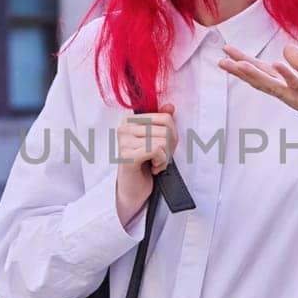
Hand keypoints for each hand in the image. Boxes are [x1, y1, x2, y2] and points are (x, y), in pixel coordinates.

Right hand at [114, 104, 175, 223]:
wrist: (133, 191)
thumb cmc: (144, 166)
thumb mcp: (155, 141)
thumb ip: (161, 123)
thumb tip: (170, 106)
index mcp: (130, 120)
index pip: (166, 117)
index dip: (173, 135)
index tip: (165, 148)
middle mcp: (124, 127)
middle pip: (166, 129)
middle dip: (170, 147)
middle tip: (160, 158)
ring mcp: (123, 141)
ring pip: (163, 140)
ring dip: (165, 157)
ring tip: (155, 164)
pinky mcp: (127, 155)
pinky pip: (156, 150)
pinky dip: (160, 162)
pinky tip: (153, 168)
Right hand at [217, 43, 297, 134]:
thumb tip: (285, 49)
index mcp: (289, 85)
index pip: (262, 71)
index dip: (244, 61)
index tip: (226, 50)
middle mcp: (290, 93)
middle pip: (261, 79)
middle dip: (241, 69)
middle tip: (220, 60)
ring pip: (273, 85)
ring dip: (256, 75)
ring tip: (238, 64)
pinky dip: (288, 77)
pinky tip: (277, 64)